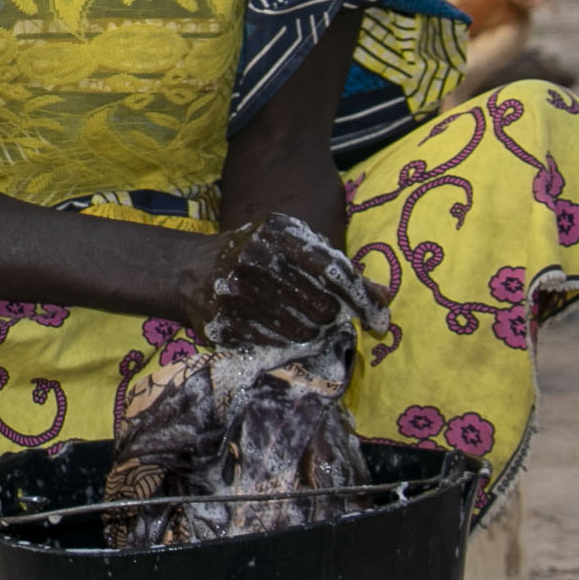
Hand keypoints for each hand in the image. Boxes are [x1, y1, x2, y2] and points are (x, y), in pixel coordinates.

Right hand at [191, 212, 384, 348]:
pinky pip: (274, 345)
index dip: (362, 300)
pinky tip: (276, 331)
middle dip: (330, 318)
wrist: (191, 271)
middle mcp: (258, 259)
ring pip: (302, 331)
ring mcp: (238, 292)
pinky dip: (282, 344)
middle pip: (323, 307)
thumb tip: (386, 296)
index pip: (336, 272)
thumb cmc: (256, 258)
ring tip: (300, 325)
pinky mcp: (225, 321)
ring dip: (309, 335)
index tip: (380, 321)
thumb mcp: (295, 251)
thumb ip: (340, 271)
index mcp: (279, 234)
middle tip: (323, 319)